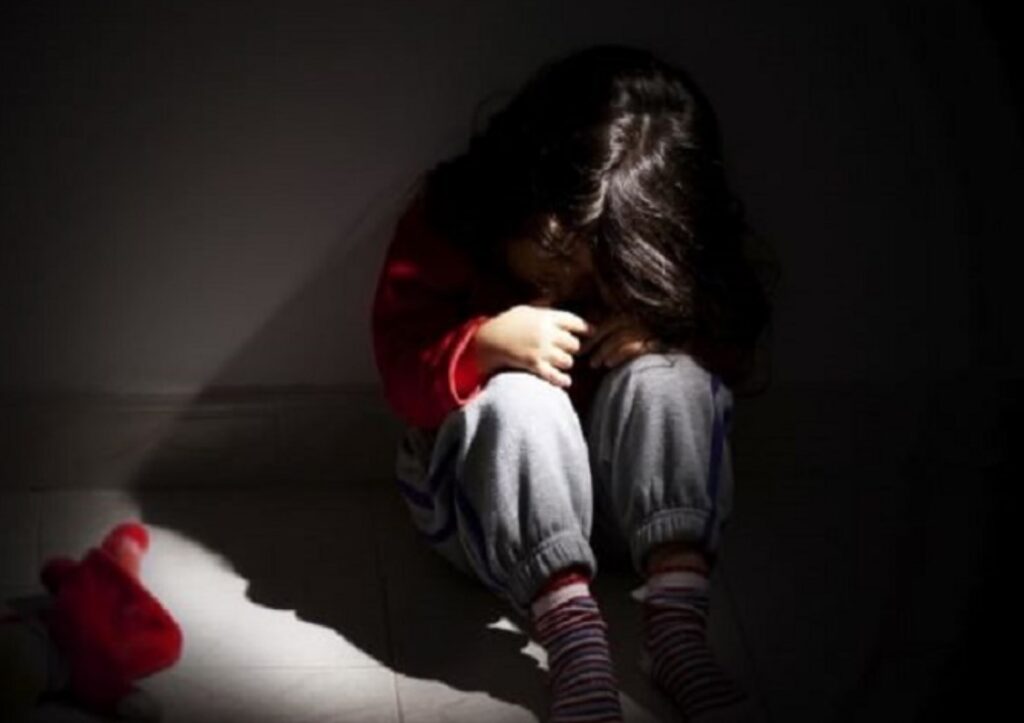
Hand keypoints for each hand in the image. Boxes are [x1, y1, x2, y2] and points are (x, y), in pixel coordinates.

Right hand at [473, 302, 594, 387]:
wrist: (487, 339)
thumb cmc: (506, 323)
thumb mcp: (525, 310)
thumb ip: (543, 309)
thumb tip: (556, 305)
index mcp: (546, 317)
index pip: (573, 321)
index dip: (584, 327)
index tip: (590, 331)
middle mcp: (547, 333)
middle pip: (573, 344)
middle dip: (571, 347)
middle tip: (566, 349)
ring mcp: (541, 350)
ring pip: (567, 360)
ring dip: (565, 362)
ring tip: (559, 362)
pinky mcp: (534, 365)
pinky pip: (555, 376)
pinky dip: (562, 380)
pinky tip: (565, 381)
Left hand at [579, 312, 664, 368]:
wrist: (678, 342)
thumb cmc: (651, 339)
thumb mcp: (633, 329)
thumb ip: (617, 330)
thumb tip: (593, 336)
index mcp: (632, 313)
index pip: (607, 324)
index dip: (592, 337)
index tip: (581, 349)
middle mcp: (639, 318)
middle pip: (611, 330)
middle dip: (595, 345)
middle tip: (584, 357)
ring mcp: (647, 329)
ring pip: (620, 339)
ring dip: (604, 352)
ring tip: (595, 364)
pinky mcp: (655, 342)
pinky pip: (633, 347)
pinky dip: (618, 355)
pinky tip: (609, 364)